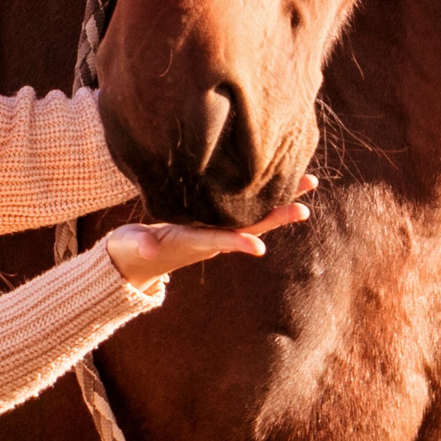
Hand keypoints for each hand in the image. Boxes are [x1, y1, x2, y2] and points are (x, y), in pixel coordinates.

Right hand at [103, 176, 315, 290]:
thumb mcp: (131, 245)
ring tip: (309, 184)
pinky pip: (247, 209)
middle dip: (275, 218)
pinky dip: (267, 195)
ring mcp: (215, 231)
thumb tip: (143, 245)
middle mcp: (210, 239)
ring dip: (281, 202)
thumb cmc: (131, 249)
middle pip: (249, 228)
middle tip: (304, 208)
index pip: (217, 241)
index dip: (236, 243)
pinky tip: (284, 179)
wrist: (136, 260)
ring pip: (254, 216)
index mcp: (190, 243)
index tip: (259, 247)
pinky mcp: (215, 222)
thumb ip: (139, 243)